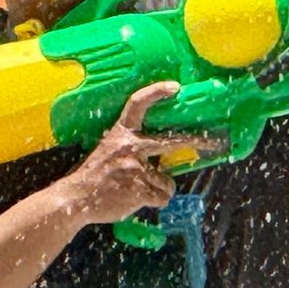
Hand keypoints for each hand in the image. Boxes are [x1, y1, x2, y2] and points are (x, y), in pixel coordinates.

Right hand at [57, 83, 222, 225]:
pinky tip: (137, 200)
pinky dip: (154, 201)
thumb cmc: (94, 176)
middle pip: (172, 142)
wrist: (74, 199)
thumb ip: (132, 148)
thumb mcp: (108, 151)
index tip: (175, 87)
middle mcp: (130, 147)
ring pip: (167, 181)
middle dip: (196, 142)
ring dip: (159, 188)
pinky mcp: (140, 189)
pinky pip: (162, 196)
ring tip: (138, 191)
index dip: (156, 92)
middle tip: (214, 142)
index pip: (137, 104)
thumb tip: (160, 156)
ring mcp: (136, 168)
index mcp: (120, 134)